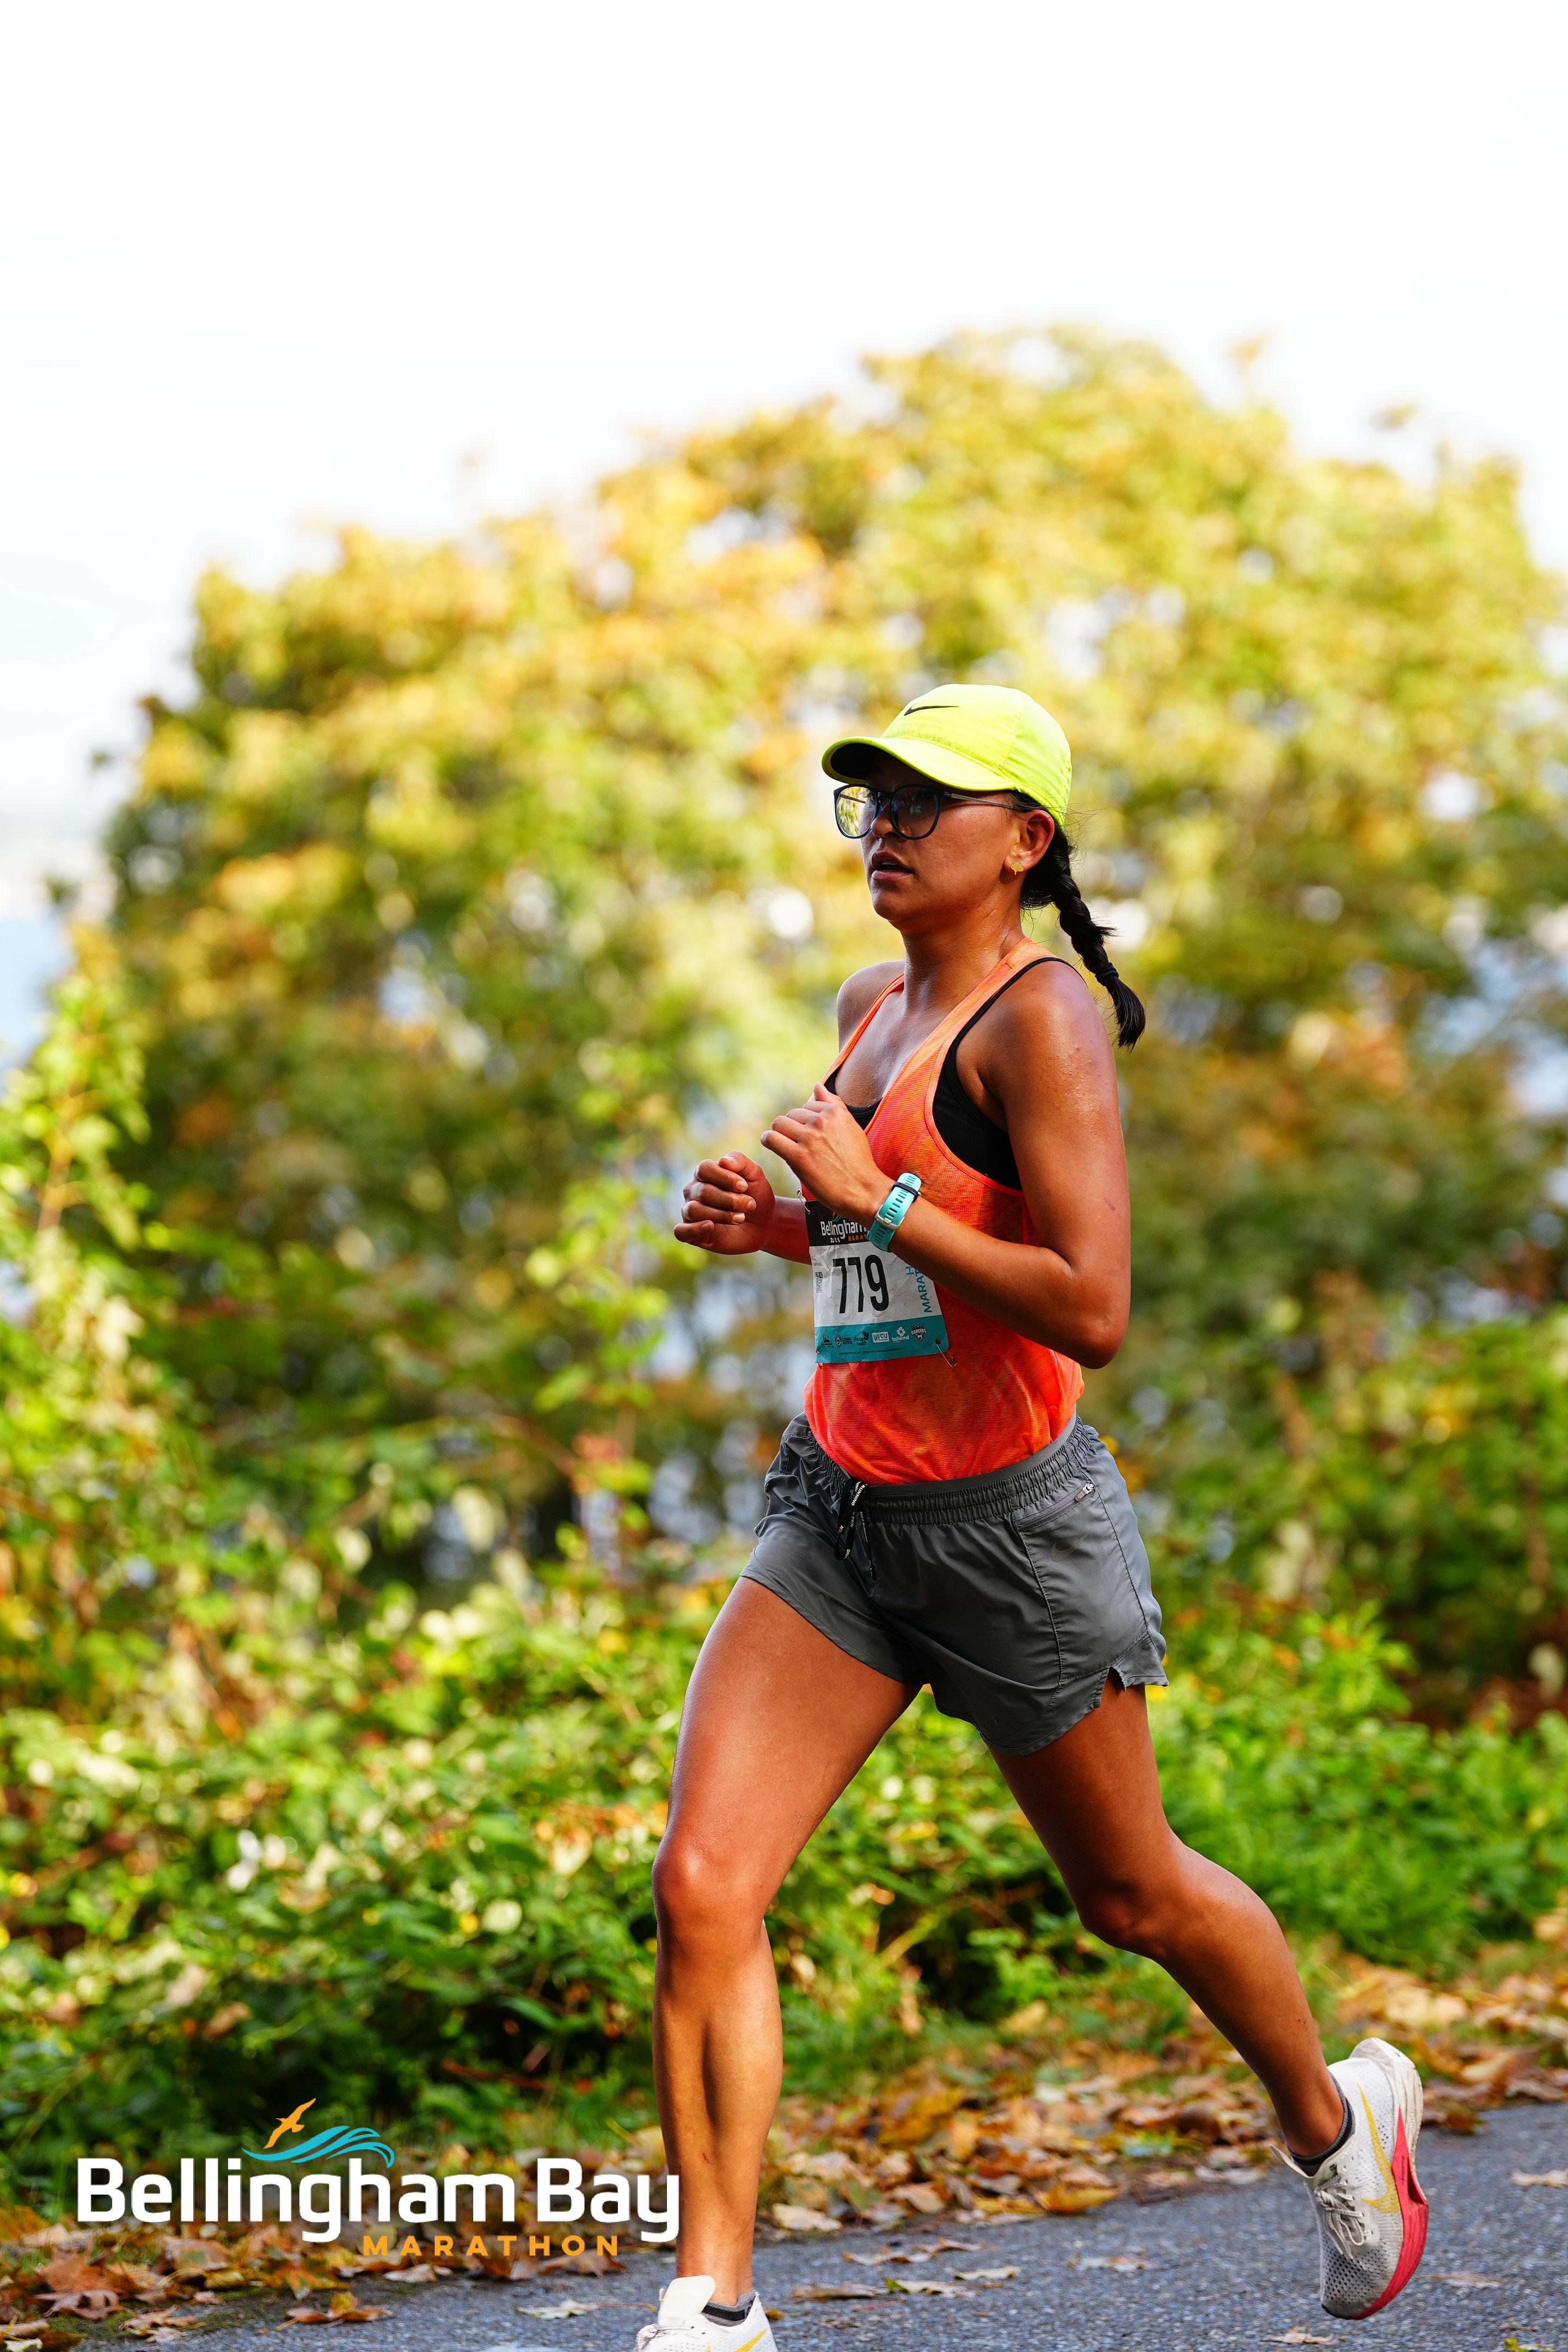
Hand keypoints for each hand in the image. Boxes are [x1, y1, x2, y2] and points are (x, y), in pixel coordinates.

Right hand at [674, 1153, 776, 1254]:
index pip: (704, 1169)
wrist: (763, 1224)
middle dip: (731, 1200)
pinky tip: (711, 1226)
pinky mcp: (691, 1233)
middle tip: (750, 1205)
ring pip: (694, 1210)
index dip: (725, 1178)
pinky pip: (681, 1231)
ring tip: (740, 1218)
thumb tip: (722, 1161)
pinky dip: (694, 1229)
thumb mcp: (754, 1174)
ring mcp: (690, 1212)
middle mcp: (693, 1191)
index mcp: (704, 1173)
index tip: (745, 1187)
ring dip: (721, 1215)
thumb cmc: (755, 1195)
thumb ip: (740, 1161)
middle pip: (703, 1191)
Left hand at [761, 1084, 885, 1221]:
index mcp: (835, 1111)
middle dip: (793, 1127)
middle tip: (800, 1144)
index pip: (808, 1104)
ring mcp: (809, 1138)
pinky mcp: (798, 1156)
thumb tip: (817, 1085)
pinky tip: (772, 1145)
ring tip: (785, 1144)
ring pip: (779, 1123)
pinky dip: (768, 1140)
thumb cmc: (858, 1161)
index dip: (807, 1120)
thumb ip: (833, 1104)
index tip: (812, 1134)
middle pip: (792, 1114)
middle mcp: (821, 1120)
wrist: (863, 1190)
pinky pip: (771, 1139)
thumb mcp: (851, 1127)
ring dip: (780, 1133)